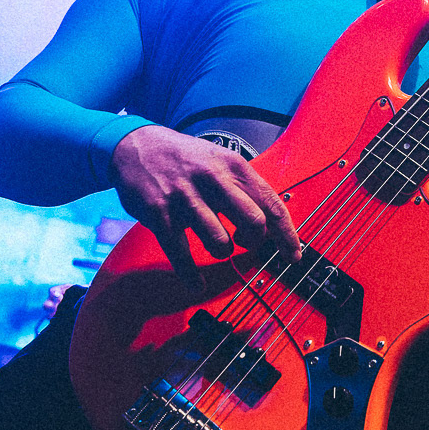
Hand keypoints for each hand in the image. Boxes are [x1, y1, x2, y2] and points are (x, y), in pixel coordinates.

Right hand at [109, 125, 299, 291]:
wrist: (135, 145)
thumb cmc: (186, 159)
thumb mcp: (220, 161)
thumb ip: (245, 188)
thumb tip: (272, 223)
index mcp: (234, 166)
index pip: (271, 203)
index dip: (286, 234)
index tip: (293, 256)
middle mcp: (212, 180)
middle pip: (253, 222)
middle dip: (254, 242)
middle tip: (245, 243)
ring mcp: (185, 197)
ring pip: (220, 242)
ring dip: (222, 252)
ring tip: (217, 245)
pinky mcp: (159, 215)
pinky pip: (181, 255)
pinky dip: (191, 276)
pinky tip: (197, 283)